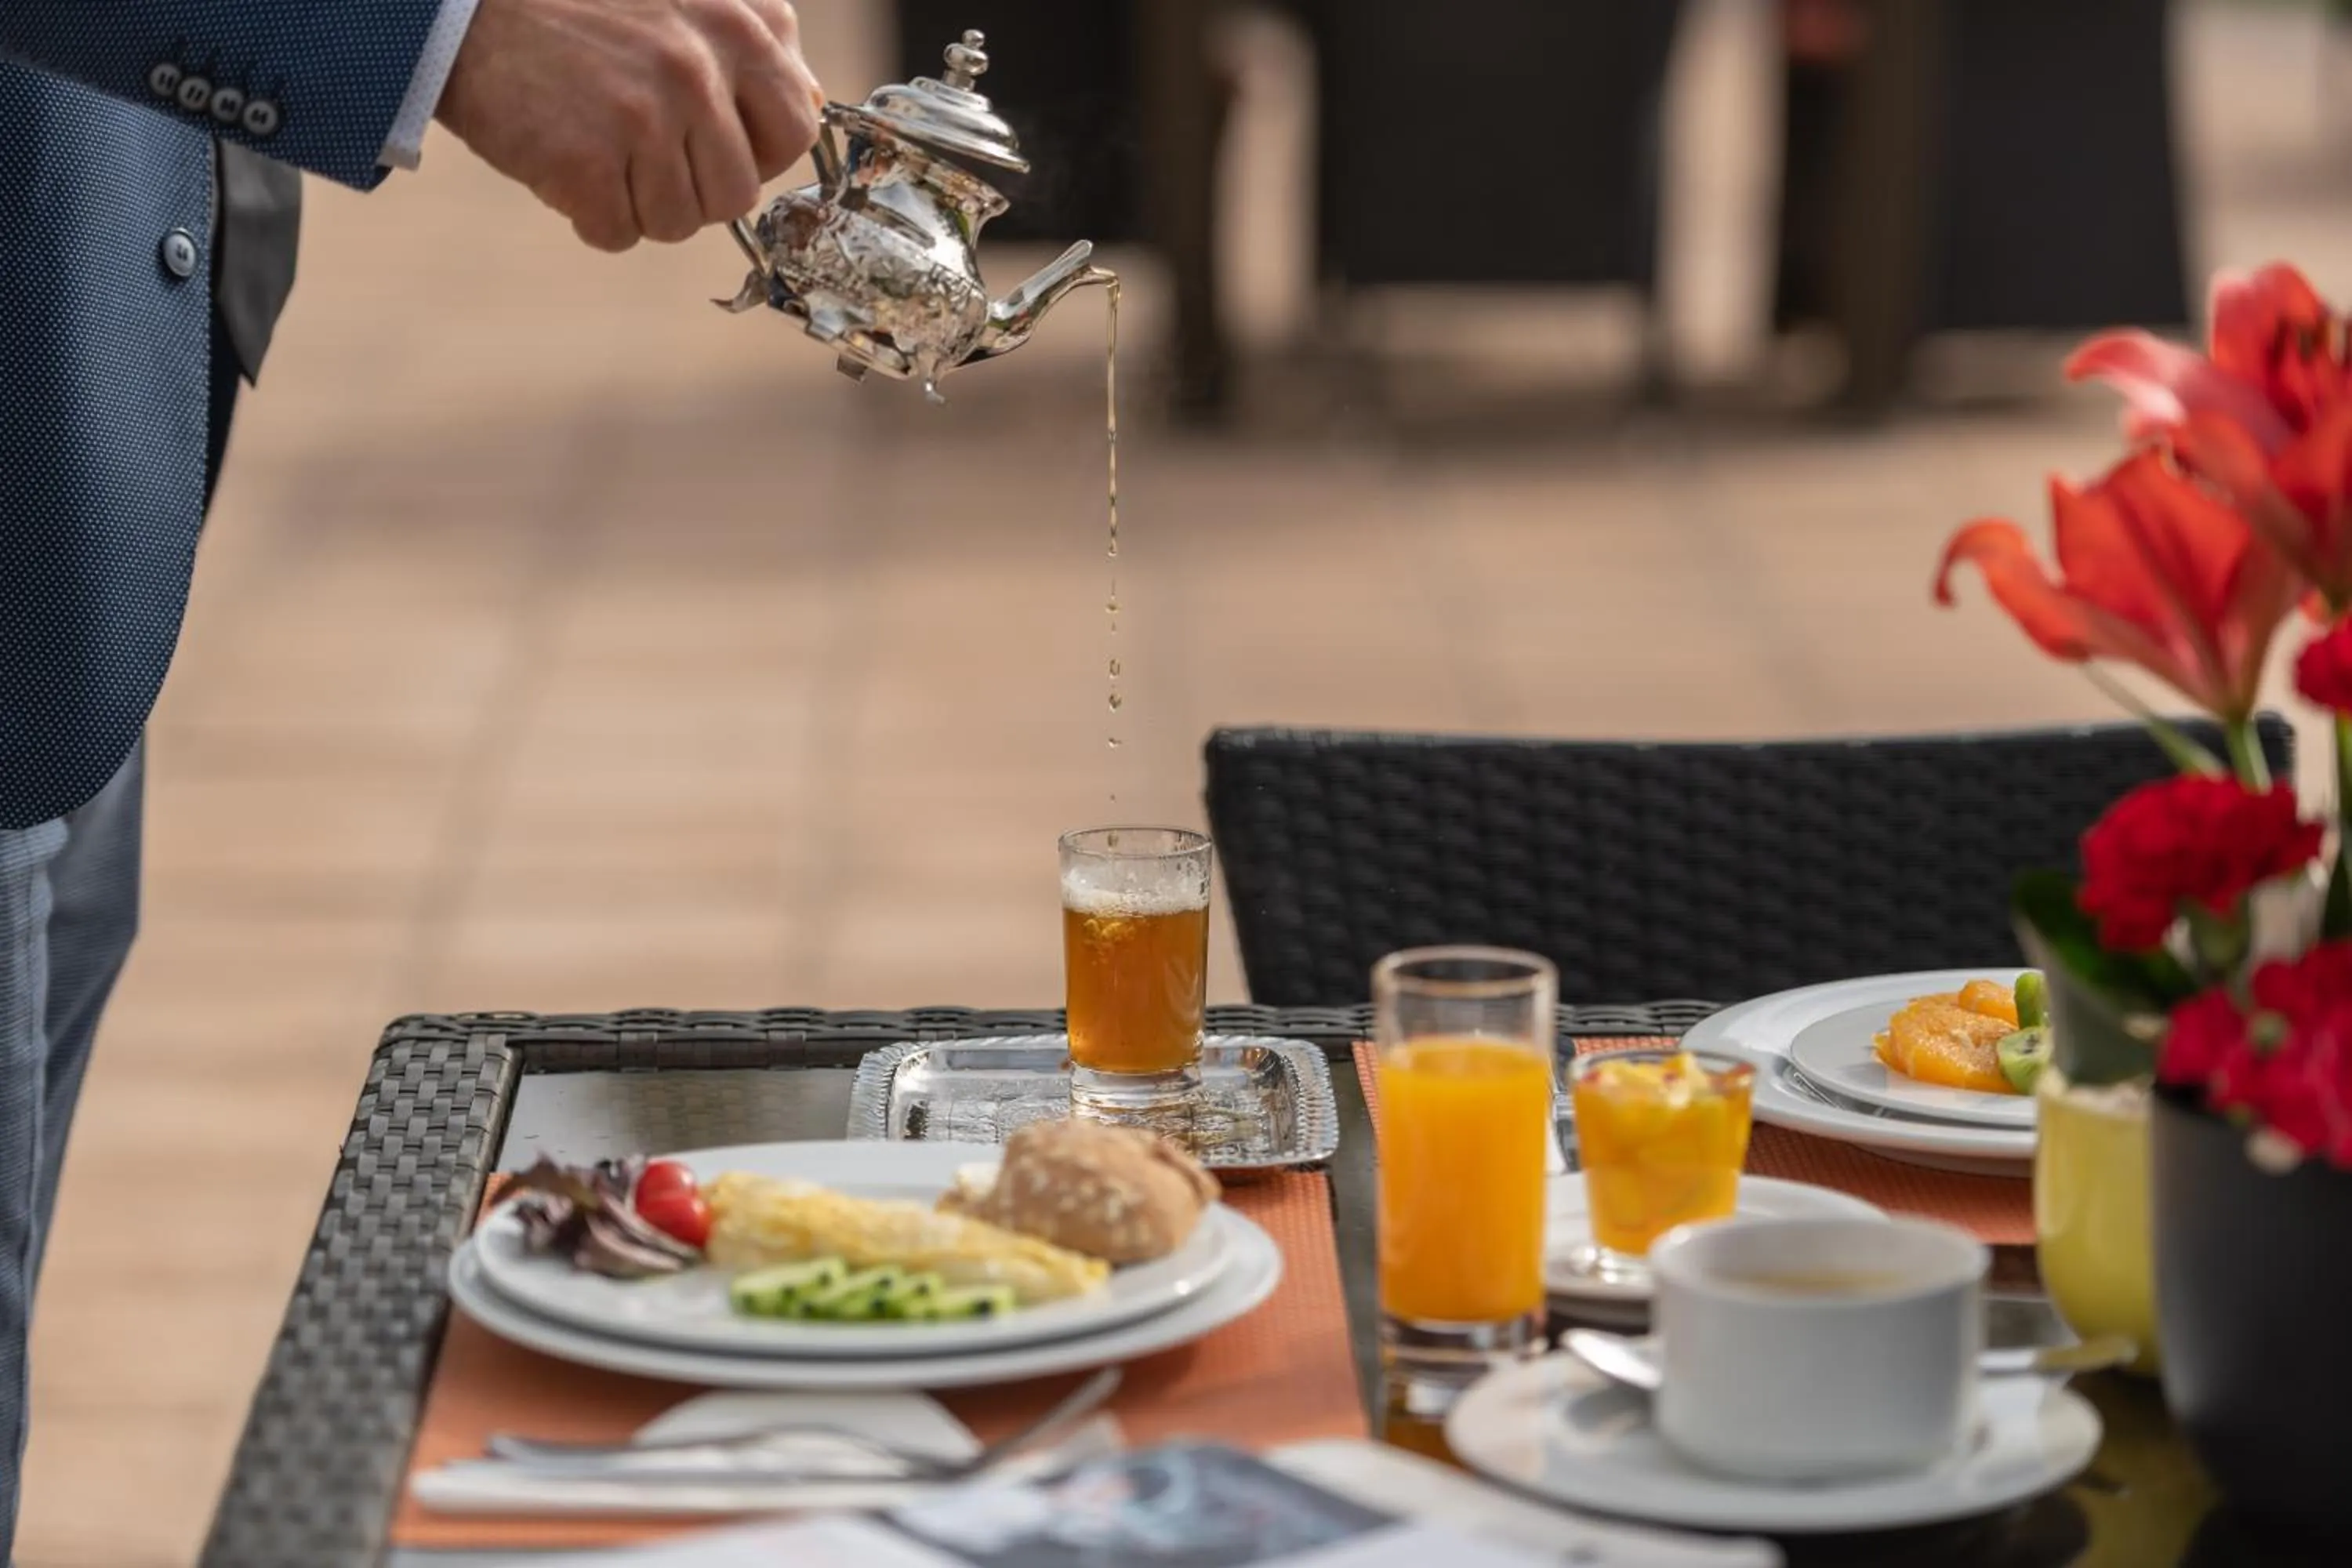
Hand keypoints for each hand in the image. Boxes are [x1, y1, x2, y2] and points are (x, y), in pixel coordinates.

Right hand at [435, 0, 823, 251]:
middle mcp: (697, 70)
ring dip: (637, 202)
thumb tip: (808, 105)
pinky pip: (615, 234)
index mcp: (737, 26)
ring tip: (599, 145)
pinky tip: (564, 162)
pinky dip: (589, 214)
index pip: (795, 133)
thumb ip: (757, 38)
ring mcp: (641, 116)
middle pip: (735, 195)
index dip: (757, 154)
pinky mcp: (582, 159)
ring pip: (678, 222)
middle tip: (641, 149)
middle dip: (692, 187)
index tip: (714, 144)